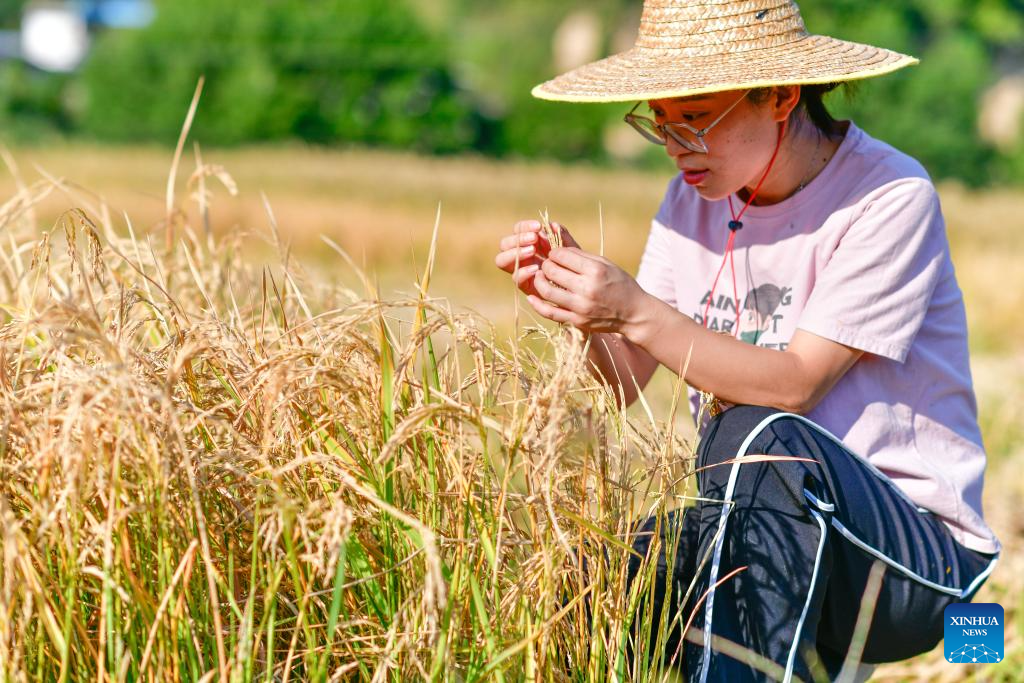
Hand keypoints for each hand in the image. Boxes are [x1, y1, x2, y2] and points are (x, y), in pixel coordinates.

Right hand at [494, 219, 579, 296]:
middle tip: (534, 239)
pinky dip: (523, 271)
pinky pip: (515, 278)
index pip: (517, 230)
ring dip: (515, 253)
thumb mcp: (570, 249)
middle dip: (518, 239)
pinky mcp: (524, 285)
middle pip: (504, 244)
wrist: (577, 287)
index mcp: (527, 243)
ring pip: (501, 260)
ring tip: (532, 251)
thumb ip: (563, 237)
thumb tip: (553, 225)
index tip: (538, 226)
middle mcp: (519, 256)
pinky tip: (536, 268)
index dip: (524, 226)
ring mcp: (519, 270)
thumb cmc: (572, 265)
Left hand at [527, 246, 655, 337]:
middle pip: (552, 272)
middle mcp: (587, 289)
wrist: (634, 313)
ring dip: (539, 281)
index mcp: (595, 271)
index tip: (556, 254)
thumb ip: (580, 254)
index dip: (554, 252)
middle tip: (547, 264)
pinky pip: (550, 313)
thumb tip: (557, 244)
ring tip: (541, 277)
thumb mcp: (605, 263)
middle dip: (546, 265)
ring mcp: (581, 307)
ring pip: (546, 291)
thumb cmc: (620, 284)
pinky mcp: (577, 321)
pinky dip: (537, 304)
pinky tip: (532, 297)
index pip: (562, 256)